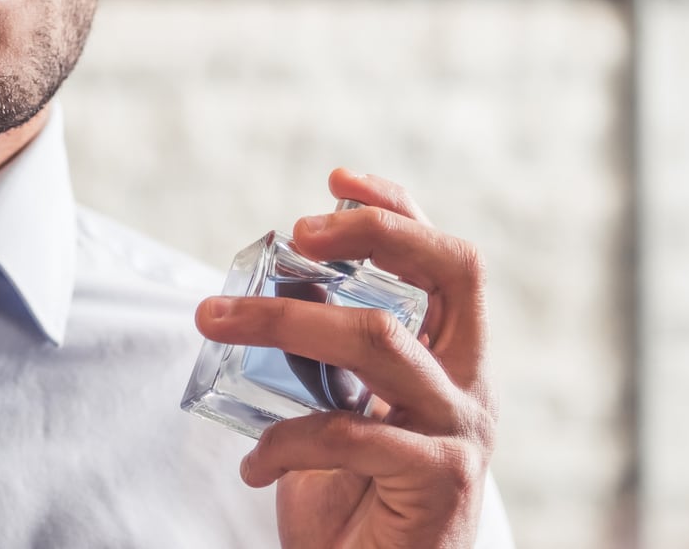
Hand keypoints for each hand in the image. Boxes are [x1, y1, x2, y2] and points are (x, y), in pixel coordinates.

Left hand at [194, 169, 496, 548]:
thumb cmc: (355, 508)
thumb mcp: (340, 414)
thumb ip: (326, 362)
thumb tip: (257, 300)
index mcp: (457, 362)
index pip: (450, 261)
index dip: (399, 209)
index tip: (336, 179)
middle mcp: (474, 388)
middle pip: (450, 272)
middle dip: (371, 233)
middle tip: (294, 232)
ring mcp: (463, 433)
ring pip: (381, 341)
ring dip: (286, 319)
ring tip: (214, 319)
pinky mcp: (439, 482)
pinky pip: (350, 432)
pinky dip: (286, 440)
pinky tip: (253, 464)